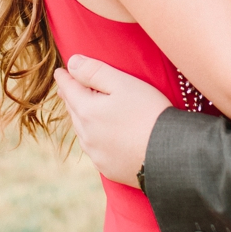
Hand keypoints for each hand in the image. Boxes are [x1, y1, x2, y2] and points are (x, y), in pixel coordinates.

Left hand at [54, 54, 171, 187]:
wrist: (170, 154)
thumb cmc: (149, 113)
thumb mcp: (123, 83)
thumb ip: (94, 71)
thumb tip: (72, 63)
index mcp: (87, 111)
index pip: (68, 88)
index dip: (64, 77)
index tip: (60, 71)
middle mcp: (86, 135)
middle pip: (73, 110)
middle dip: (70, 96)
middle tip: (67, 88)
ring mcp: (97, 154)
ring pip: (81, 131)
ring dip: (80, 118)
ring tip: (81, 109)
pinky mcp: (109, 168)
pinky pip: (94, 149)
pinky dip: (93, 138)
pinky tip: (100, 136)